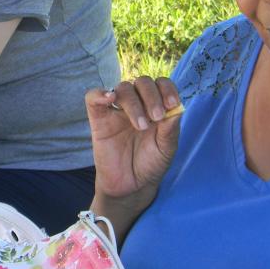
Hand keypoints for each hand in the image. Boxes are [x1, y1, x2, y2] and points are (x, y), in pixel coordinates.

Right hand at [86, 77, 181, 201]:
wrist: (131, 186)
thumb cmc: (151, 164)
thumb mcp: (166, 149)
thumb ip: (170, 130)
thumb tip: (176, 109)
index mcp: (156, 105)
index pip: (161, 84)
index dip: (167, 89)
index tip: (172, 104)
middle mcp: (137, 103)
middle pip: (142, 82)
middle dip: (151, 96)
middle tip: (156, 117)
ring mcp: (117, 109)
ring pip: (123, 88)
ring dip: (133, 102)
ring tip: (141, 126)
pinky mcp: (98, 118)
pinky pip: (92, 97)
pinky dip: (99, 94)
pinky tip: (110, 98)